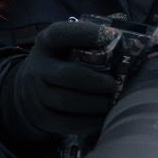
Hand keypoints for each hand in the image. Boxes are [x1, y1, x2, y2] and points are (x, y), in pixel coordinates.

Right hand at [0, 20, 119, 153]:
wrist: (30, 89)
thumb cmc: (61, 63)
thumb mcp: (66, 46)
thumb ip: (88, 44)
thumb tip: (127, 45)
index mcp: (46, 43)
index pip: (61, 34)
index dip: (86, 34)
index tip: (111, 36)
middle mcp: (37, 67)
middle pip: (66, 74)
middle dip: (94, 81)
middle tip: (114, 84)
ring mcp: (35, 94)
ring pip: (65, 101)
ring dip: (93, 103)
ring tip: (110, 101)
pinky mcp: (41, 117)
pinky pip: (66, 123)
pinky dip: (88, 122)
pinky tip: (103, 117)